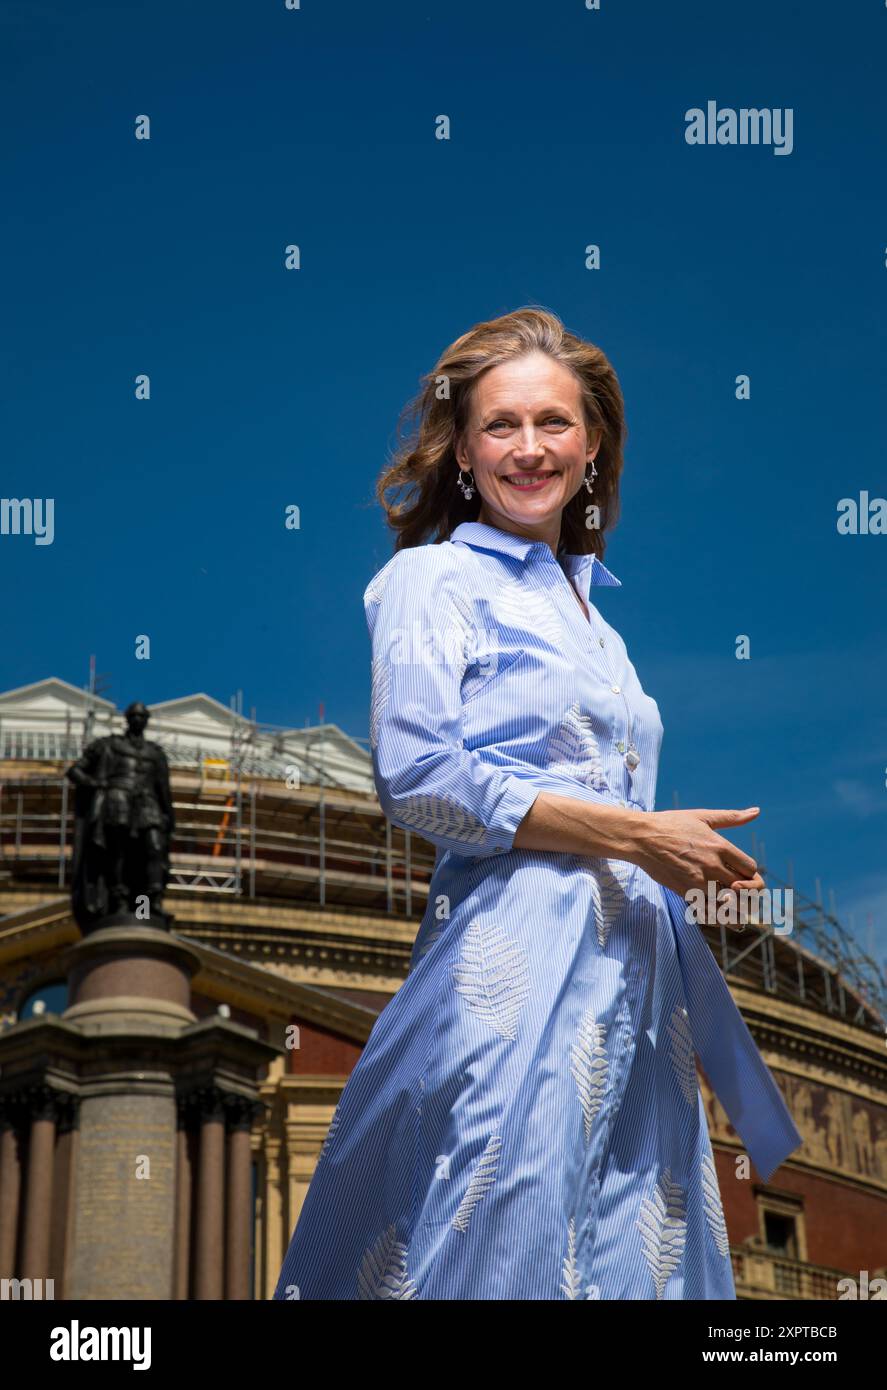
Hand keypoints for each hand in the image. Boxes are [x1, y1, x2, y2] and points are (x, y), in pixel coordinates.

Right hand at [628, 806, 760, 907]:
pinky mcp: (685, 892)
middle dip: (747, 892)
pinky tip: (717, 910)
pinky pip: (708, 910)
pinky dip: (716, 913)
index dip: (750, 874)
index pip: (750, 869)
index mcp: (720, 846)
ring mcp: (698, 881)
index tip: (742, 874)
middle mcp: (712, 865)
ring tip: (733, 905)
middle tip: (741, 893)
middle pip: (744, 888)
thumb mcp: (703, 817)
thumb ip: (732, 817)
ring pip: (729, 904)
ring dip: (734, 906)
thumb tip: (757, 811)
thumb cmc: (671, 824)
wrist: (641, 837)